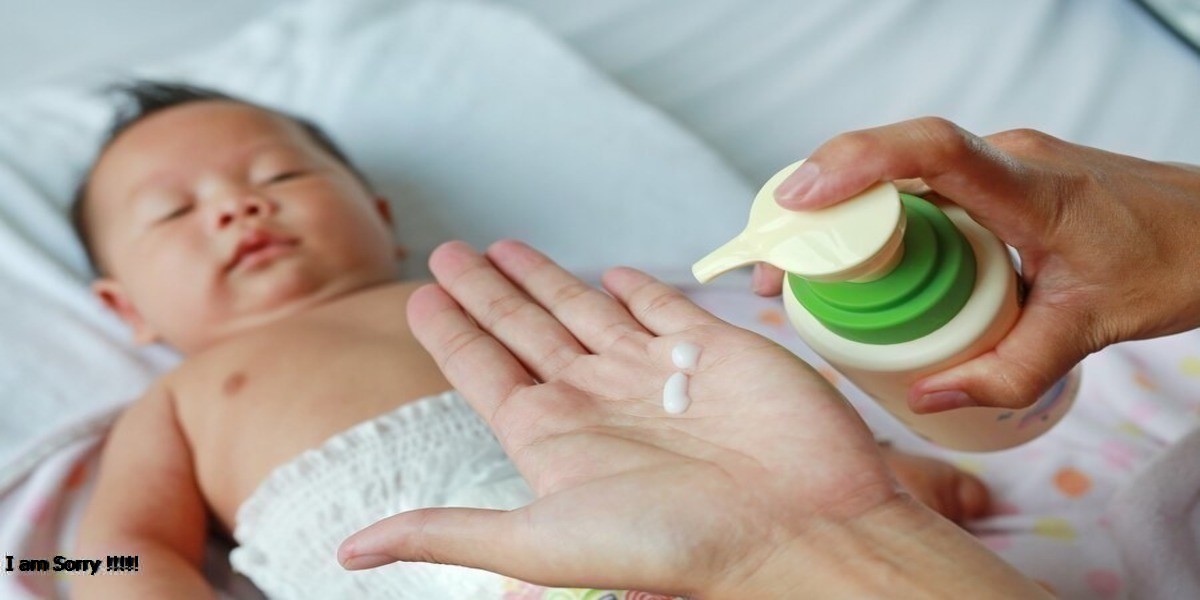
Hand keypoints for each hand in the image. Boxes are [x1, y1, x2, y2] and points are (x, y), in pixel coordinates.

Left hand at [339, 239, 899, 595]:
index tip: (418, 299)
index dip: (450, 335)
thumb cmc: (677, 543)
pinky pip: (658, 307)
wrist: (800, 527)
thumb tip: (346, 550)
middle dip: (485, 291)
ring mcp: (652, 370)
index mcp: (553, 438)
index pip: (484, 372)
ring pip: (581, 309)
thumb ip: (448, 531)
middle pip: (524, 330)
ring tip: (504, 246)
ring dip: (543, 278)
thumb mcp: (544, 540)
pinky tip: (606, 272)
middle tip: (449, 253)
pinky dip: (632, 287)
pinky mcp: (708, 346)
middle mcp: (597, 399)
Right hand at [755, 117, 1199, 411]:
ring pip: (899, 174)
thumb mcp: (1093, 327)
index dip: (855, 163)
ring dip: (842, 215)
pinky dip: (878, 222)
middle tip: (773, 265)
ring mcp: (998, 167)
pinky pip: (921, 190)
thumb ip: (1013, 369)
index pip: (930, 148)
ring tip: (799, 272)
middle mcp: (1004, 160)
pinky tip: (861, 264)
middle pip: (889, 160)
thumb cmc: (1175, 260)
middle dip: (818, 204)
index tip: (799, 200)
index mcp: (1028, 186)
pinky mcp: (995, 183)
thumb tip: (928, 396)